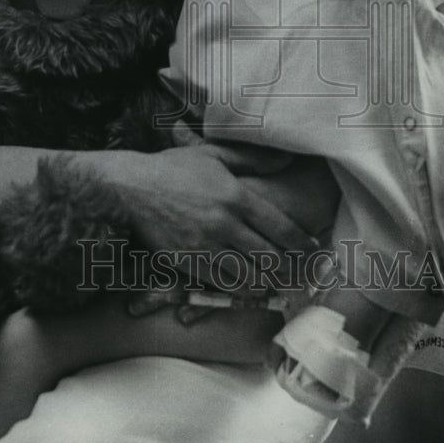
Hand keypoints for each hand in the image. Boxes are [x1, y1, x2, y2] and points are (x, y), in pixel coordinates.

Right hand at [103, 144, 327, 285]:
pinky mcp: (188, 263)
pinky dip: (239, 288)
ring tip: (275, 280)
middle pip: (270, 258)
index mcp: (235, 196)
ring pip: (249, 276)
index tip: (313, 248)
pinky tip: (246, 284)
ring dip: (266, 281)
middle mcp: (224, 225)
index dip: (303, 242)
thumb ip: (252, 159)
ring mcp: (206, 247)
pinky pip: (222, 284)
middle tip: (298, 270)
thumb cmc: (173, 168)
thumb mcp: (213, 155)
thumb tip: (287, 158)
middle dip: (288, 267)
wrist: (130, 189)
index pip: (281, 227)